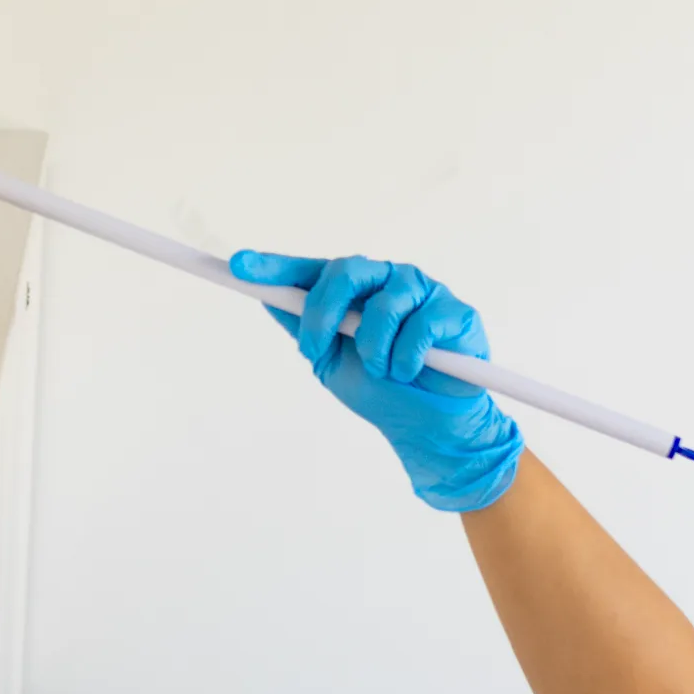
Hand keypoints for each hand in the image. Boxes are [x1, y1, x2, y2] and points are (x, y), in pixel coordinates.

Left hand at [230, 251, 522, 512]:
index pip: (311, 270)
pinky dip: (407, 360)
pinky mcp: (455, 312)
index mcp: (355, 292)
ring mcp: (423, 292)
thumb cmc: (383, 391)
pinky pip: (419, 328)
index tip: (238, 266)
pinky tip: (413, 372)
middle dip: (322, 313)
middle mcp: (387, 281)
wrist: (429, 428)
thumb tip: (268, 297)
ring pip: (382, 306)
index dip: (275, 266)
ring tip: (384, 372)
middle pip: (345, 270)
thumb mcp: (331, 363)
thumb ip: (305, 330)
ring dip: (373, 351)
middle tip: (314, 350)